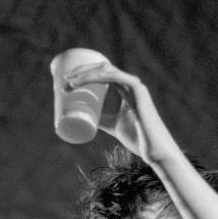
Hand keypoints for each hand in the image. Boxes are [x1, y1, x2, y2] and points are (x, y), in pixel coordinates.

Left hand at [64, 61, 181, 164]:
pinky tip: (87, 79)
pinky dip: (100, 76)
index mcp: (125, 89)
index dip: (83, 74)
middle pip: (101, 69)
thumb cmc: (137, 139)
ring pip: (106, 71)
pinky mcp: (138, 92)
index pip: (101, 73)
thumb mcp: (113, 127)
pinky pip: (116, 77)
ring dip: (86, 74)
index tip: (65, 84)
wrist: (154, 149)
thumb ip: (104, 121)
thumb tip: (87, 120)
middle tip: (63, 83)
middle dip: (80, 72)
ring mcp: (135, 86)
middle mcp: (130, 84)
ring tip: (70, 83)